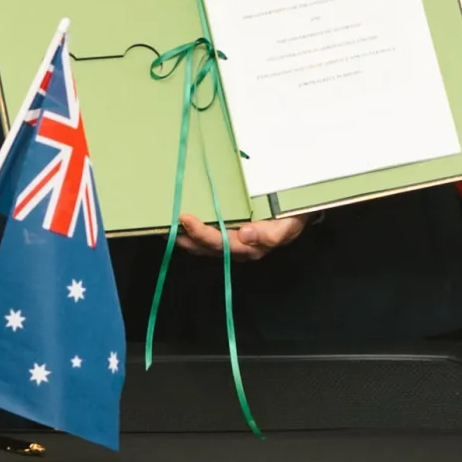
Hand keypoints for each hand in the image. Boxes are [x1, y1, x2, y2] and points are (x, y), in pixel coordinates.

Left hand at [175, 212, 306, 259]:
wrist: (298, 213)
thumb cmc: (292, 218)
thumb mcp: (289, 225)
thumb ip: (272, 233)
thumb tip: (246, 235)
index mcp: (250, 247)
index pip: (221, 243)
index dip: (202, 233)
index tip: (187, 218)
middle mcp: (236, 248)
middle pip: (206, 246)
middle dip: (186, 234)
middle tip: (168, 219)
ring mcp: (230, 242)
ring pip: (201, 244)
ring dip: (183, 235)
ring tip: (163, 224)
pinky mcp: (226, 233)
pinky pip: (204, 236)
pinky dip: (190, 230)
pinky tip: (177, 222)